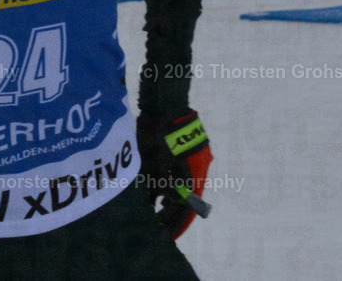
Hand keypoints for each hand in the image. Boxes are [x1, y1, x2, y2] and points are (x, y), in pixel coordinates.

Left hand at [136, 108, 212, 238]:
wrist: (165, 102)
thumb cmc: (159, 133)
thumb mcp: (153, 163)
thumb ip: (152, 186)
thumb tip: (147, 208)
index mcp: (192, 178)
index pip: (185, 212)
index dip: (174, 227)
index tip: (163, 239)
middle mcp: (194, 172)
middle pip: (182, 202)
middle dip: (168, 216)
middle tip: (153, 228)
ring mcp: (188, 162)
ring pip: (177, 189)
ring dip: (165, 202)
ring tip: (152, 215)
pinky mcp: (180, 152)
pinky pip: (174, 176)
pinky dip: (164, 187)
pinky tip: (154, 194)